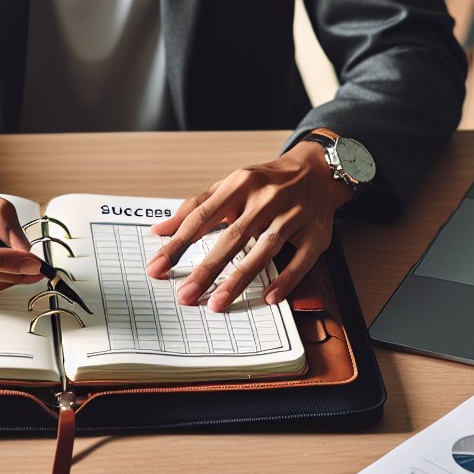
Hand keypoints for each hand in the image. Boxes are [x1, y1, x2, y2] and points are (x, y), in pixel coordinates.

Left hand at [146, 141, 353, 311]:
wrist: (317, 170)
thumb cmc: (266, 182)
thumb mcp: (229, 186)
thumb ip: (195, 208)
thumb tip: (159, 231)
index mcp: (240, 184)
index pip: (202, 217)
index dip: (178, 244)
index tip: (157, 267)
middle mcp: (266, 198)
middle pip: (231, 237)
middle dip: (206, 269)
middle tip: (185, 295)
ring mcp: (293, 215)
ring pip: (264, 249)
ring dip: (239, 279)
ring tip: (217, 303)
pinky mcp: (316, 233)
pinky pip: (301, 260)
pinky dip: (286, 279)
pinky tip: (269, 297)